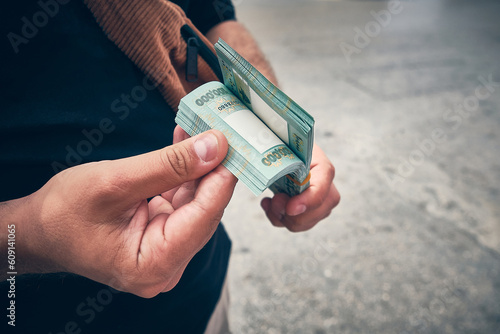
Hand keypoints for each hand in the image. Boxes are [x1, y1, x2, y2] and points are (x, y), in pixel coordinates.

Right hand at [18, 128, 236, 297]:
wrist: (41, 229)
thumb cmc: (65, 213)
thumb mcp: (117, 182)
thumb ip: (169, 166)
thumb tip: (215, 147)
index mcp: (155, 264)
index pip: (205, 216)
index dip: (222, 176)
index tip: (232, 141)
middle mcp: (167, 265)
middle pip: (205, 211)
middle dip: (211, 168)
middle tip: (219, 129)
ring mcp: (166, 252)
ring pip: (197, 203)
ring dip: (198, 166)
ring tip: (200, 129)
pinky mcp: (163, 236)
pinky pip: (183, 201)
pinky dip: (184, 174)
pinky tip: (186, 145)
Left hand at [260, 144, 339, 231]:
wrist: (282, 150)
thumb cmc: (282, 147)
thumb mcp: (280, 148)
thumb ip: (279, 162)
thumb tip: (273, 179)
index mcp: (322, 166)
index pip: (322, 188)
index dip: (308, 201)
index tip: (290, 208)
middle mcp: (327, 187)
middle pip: (317, 212)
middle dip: (291, 212)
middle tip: (274, 199)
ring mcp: (319, 202)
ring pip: (304, 222)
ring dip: (282, 216)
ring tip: (269, 201)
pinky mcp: (308, 212)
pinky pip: (294, 225)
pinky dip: (278, 218)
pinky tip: (268, 203)